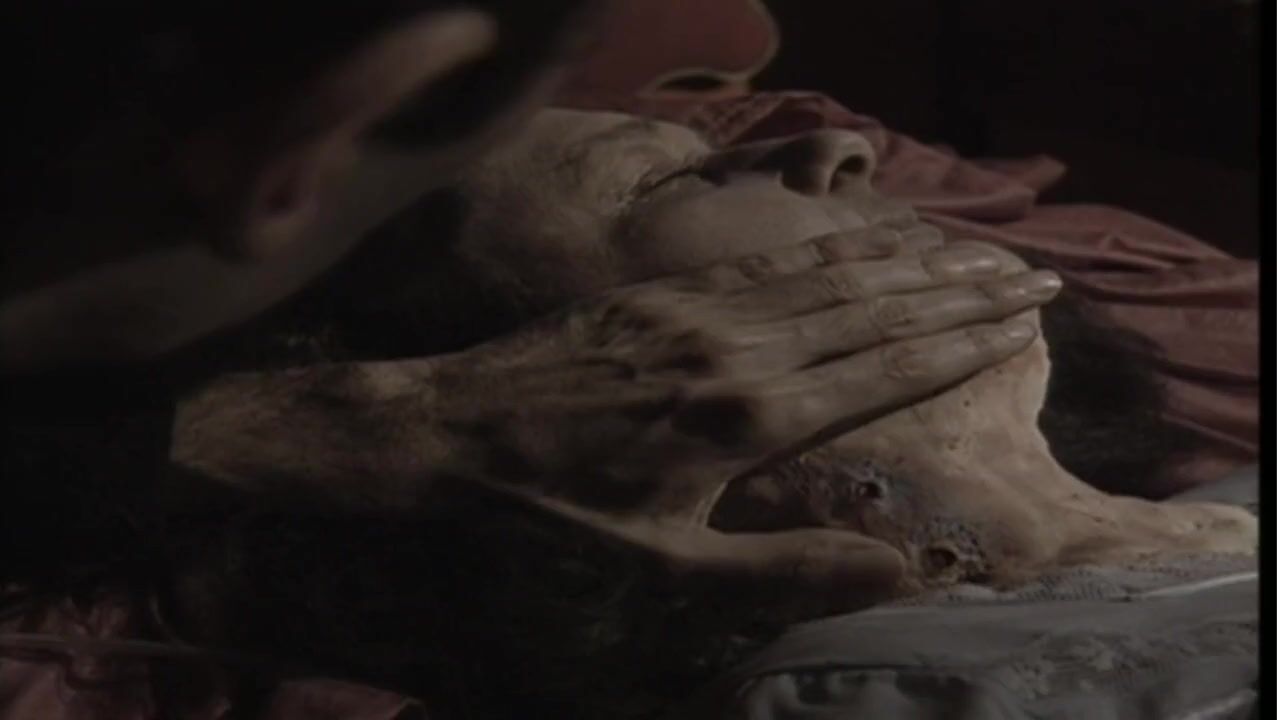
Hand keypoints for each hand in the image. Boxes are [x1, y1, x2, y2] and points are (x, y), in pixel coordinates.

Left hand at [172, 224, 1059, 611]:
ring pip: (825, 274)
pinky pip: (762, 260)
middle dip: (958, 289)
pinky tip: (857, 238)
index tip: (1021, 318)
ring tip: (970, 245)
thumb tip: (903, 569)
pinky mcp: (655, 293)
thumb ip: (786, 566)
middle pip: (872, 308)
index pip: (883, 368)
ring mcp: (694, 312)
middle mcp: (735, 350)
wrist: (440, 440)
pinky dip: (825, 246)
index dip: (960, 340)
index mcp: (747, 420)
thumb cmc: (553, 518)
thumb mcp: (665, 571)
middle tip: (1029, 272)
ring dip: (906, 258)